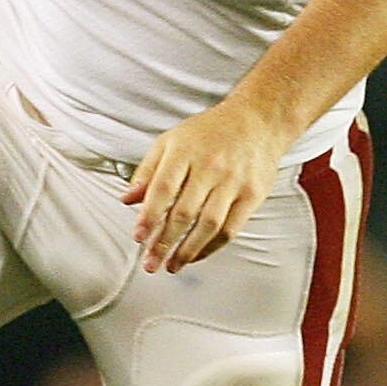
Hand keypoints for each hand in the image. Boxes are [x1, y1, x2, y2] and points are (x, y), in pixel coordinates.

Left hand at [124, 96, 295, 273]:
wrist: (257, 120)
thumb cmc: (211, 131)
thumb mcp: (171, 140)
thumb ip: (148, 170)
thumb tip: (128, 198)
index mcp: (185, 151)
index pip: (163, 188)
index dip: (149, 215)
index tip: (139, 236)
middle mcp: (210, 166)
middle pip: (184, 212)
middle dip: (164, 242)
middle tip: (151, 263)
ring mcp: (233, 182)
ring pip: (208, 225)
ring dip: (187, 251)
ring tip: (172, 265)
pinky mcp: (252, 195)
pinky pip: (230, 229)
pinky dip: (211, 247)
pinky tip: (196, 255)